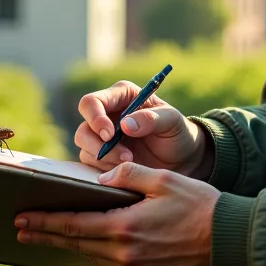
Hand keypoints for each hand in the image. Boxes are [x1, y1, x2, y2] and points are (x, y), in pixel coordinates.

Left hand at [14, 161, 220, 265]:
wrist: (232, 242)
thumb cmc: (201, 205)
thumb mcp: (164, 179)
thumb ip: (129, 176)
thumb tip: (100, 180)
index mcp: (125, 228)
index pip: (73, 225)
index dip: (44, 222)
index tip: (21, 219)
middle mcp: (125, 255)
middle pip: (77, 244)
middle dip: (48, 235)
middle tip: (21, 229)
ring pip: (95, 258)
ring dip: (73, 246)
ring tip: (52, 237)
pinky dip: (101, 256)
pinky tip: (93, 247)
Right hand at [74, 79, 214, 179]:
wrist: (182, 159)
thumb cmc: (177, 133)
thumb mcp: (172, 122)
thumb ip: (152, 119)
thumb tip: (125, 124)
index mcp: (121, 96)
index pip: (92, 102)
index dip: (95, 118)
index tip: (109, 135)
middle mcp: (107, 114)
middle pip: (84, 128)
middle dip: (99, 145)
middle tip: (125, 156)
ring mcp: (101, 137)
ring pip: (84, 148)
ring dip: (105, 159)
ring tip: (131, 162)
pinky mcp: (102, 157)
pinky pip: (91, 164)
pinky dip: (105, 169)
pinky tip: (124, 169)